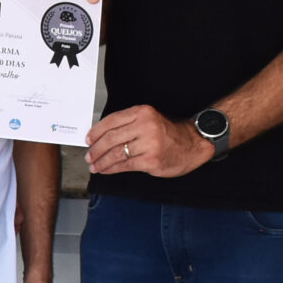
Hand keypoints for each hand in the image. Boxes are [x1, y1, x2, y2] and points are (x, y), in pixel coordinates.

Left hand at [85, 104, 210, 177]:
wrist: (193, 143)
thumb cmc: (170, 133)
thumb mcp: (149, 120)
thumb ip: (129, 124)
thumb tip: (102, 136)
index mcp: (143, 113)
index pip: (111, 121)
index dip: (96, 131)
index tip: (88, 139)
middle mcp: (145, 126)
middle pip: (111, 138)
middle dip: (96, 149)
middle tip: (89, 155)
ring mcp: (148, 144)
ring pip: (116, 153)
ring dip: (101, 161)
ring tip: (94, 165)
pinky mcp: (150, 160)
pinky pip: (125, 165)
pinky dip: (111, 169)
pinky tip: (105, 170)